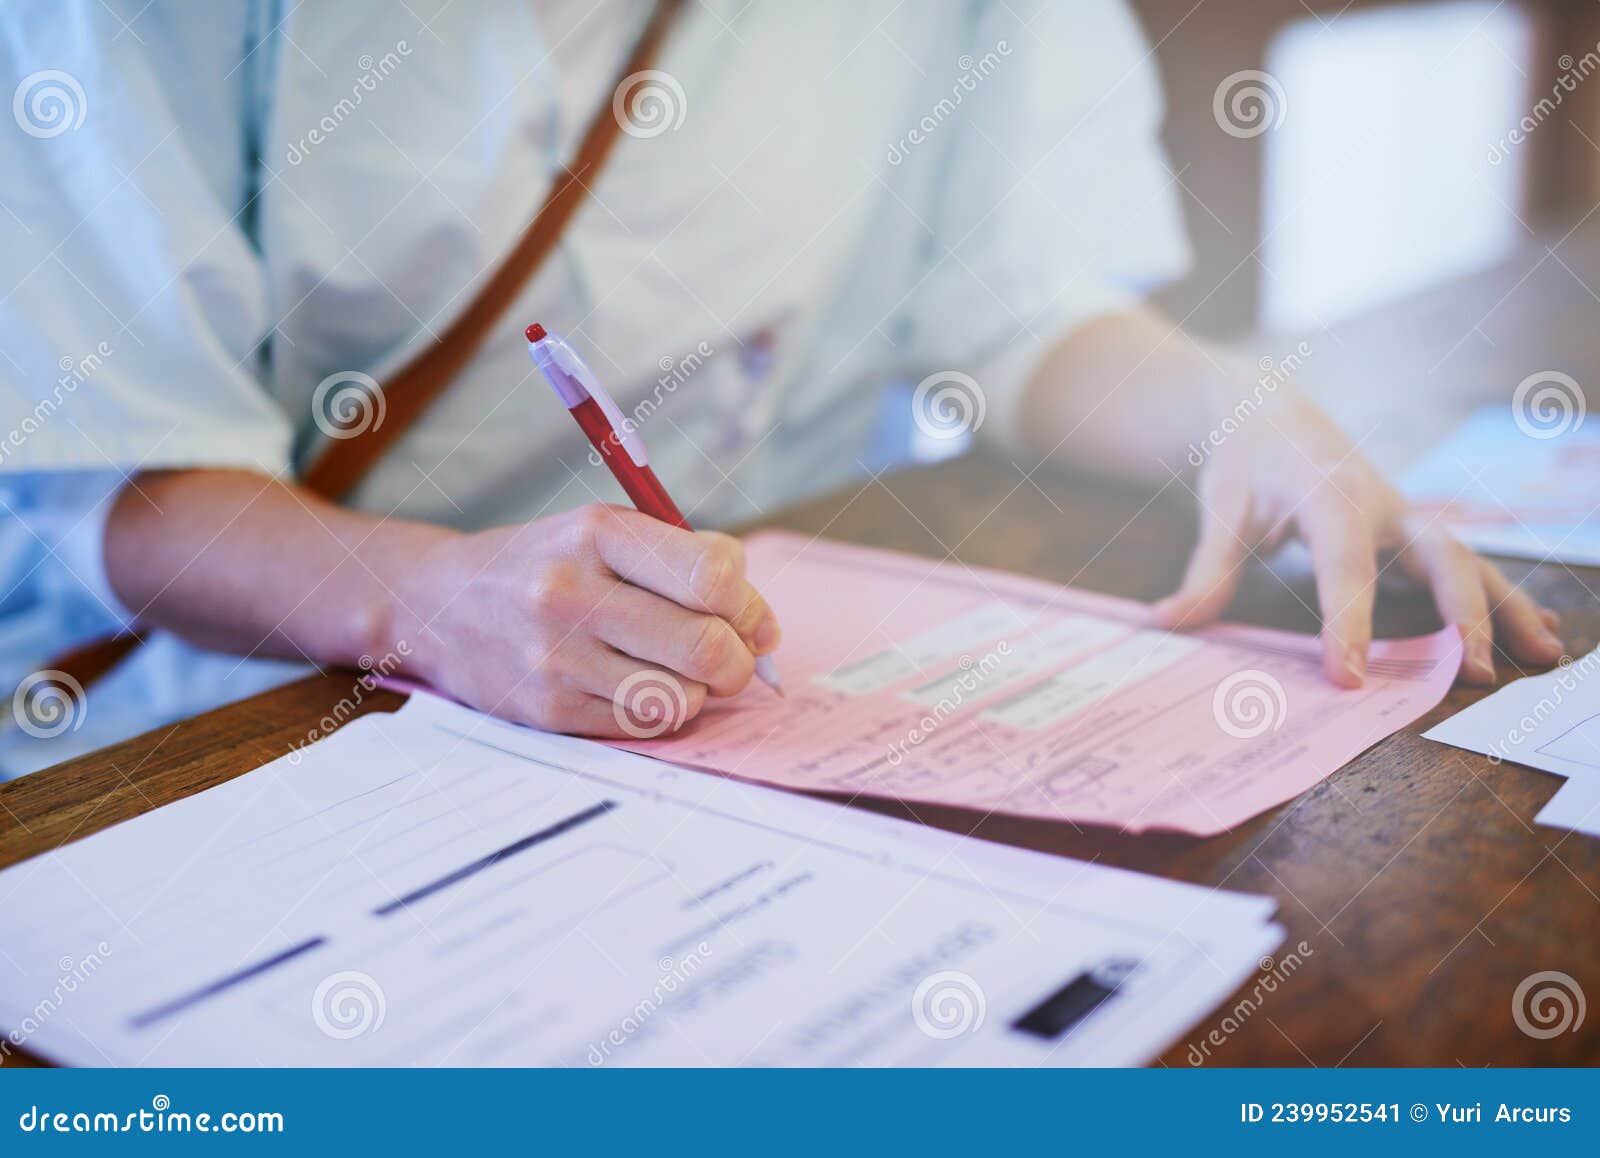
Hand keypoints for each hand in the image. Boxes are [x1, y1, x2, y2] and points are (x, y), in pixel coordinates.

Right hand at [393, 504, 779, 735]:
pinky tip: (640, 685)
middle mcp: (572, 593)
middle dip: (738, 659)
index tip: (749, 617)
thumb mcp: (608, 534)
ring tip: (679, 670)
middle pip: (706, 646)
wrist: (440, 607)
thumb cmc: (549, 565)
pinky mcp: (550, 711)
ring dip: (700, 690)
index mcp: (599, 533)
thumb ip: (690, 564)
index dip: (749, 604)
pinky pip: (644, 725)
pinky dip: (661, 710)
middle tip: (733, 658)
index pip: (714, 576)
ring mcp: (557, 658)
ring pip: (681, 696)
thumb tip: (764, 630)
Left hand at [1153, 390, 1564, 686]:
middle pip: (1437, 556)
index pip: (1344, 565)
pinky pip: (1466, 569)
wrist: (1268, 413)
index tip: (1349, 678)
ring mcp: (1405, 520)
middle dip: (1461, 613)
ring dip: (1506, 609)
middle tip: (1476, 672)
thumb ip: (1205, 569)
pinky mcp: (1412, 535)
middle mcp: (1382, 506)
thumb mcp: (1219, 507)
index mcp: (1330, 496)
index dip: (1348, 622)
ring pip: (1468, 562)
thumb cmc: (1244, 461)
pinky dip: (1501, 601)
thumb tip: (1166, 621)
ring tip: (1544, 655)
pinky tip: (1536, 637)